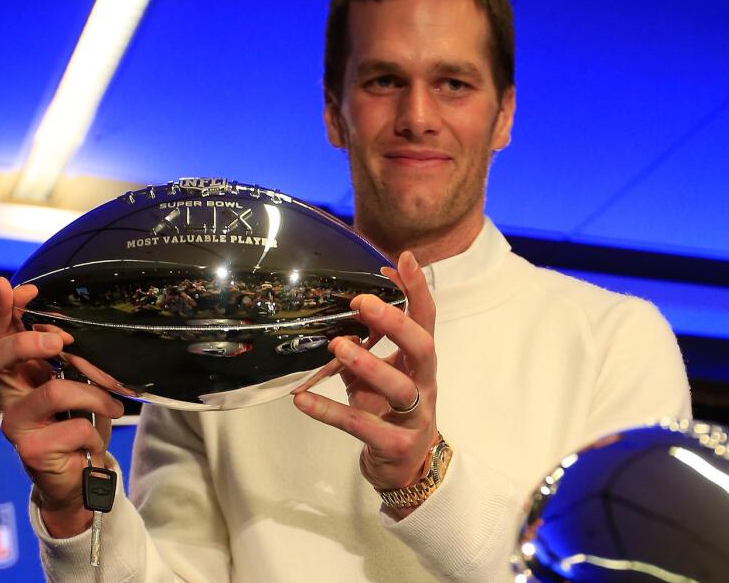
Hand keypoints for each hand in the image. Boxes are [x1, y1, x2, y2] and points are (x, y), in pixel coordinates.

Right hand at [0, 277, 124, 536]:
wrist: (80, 477)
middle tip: (60, 341)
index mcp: (16, 374)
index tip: (11, 286)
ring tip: (113, 404)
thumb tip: (70, 333)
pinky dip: (94, 431)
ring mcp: (15, 425)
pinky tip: (94, 442)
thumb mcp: (76, 383)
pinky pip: (74, 428)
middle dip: (27, 341)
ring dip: (92, 395)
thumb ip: (69, 357)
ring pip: (52, 392)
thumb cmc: (77, 423)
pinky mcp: (30, 452)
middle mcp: (7, 397)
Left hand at [292, 252, 437, 516]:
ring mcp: (414, 417)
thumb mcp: (380, 373)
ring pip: (399, 388)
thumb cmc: (389, 411)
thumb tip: (346, 302)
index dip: (418, 290)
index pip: (426, 320)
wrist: (405, 469)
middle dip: (396, 323)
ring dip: (369, 364)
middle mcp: (424, 385)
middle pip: (423, 348)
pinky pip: (361, 426)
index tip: (404, 259)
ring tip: (337, 346)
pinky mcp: (395, 445)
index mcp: (420, 363)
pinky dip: (330, 411)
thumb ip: (367, 342)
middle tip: (363, 302)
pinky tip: (302, 399)